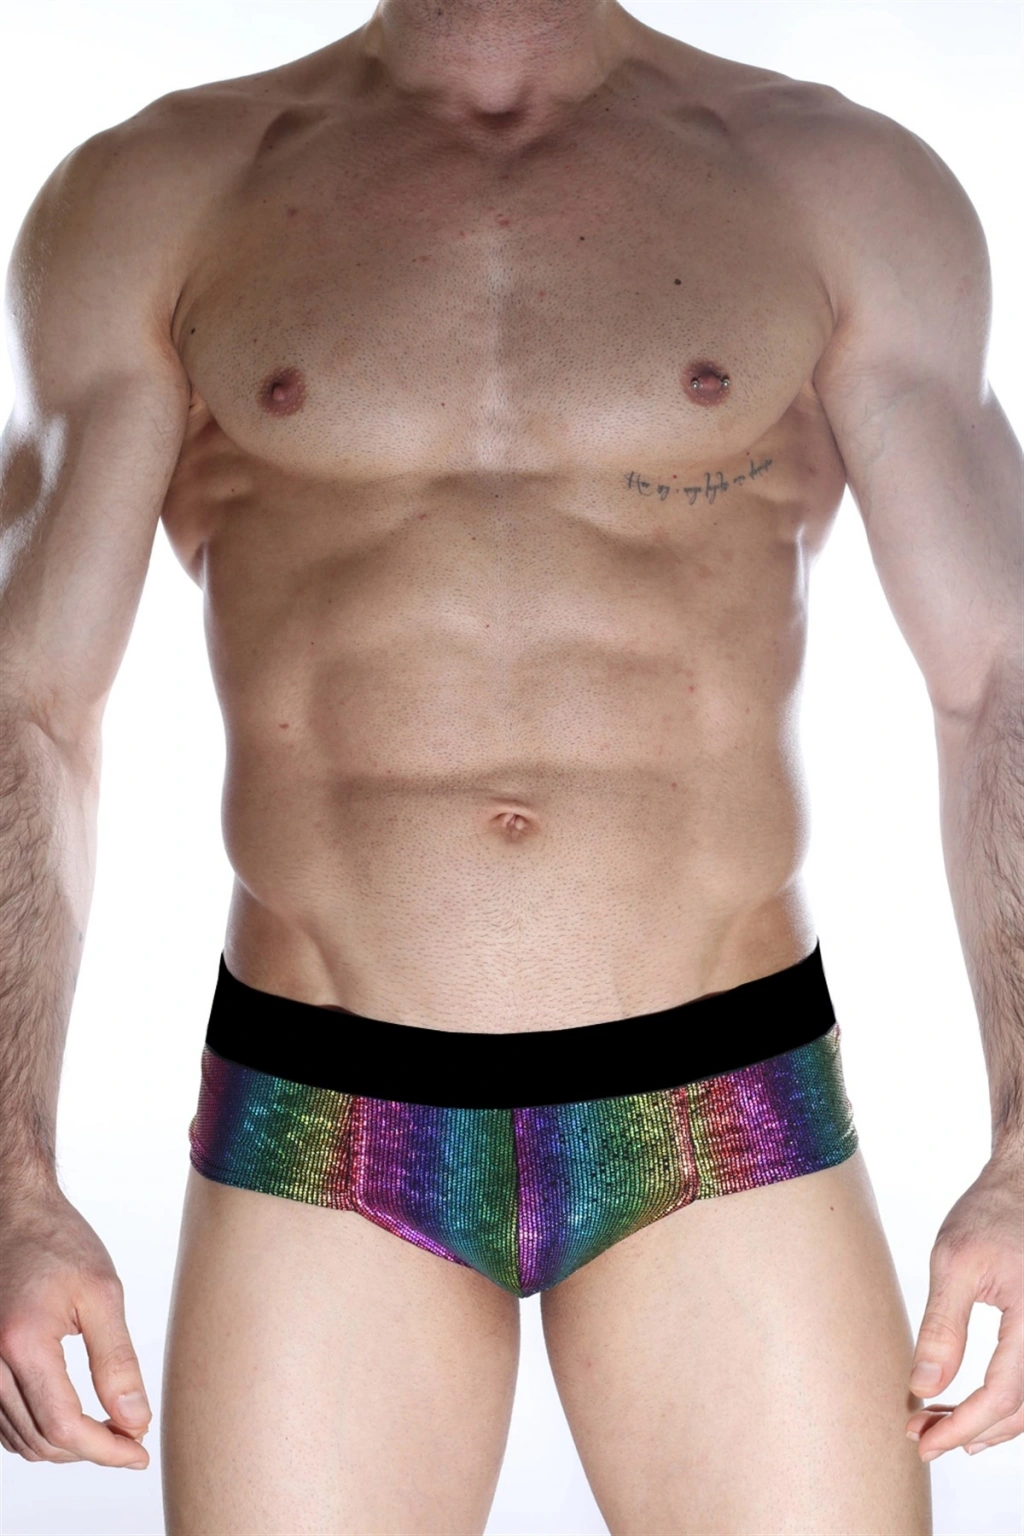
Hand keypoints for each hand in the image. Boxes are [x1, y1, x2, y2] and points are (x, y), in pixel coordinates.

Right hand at [0, 1181, 151, 1467]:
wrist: (15, 1214)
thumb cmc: (60, 1243)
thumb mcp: (102, 1294)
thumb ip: (117, 1362)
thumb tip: (134, 1421)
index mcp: (22, 1344)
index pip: (64, 1426)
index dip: (106, 1450)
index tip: (139, 1453)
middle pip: (41, 1440)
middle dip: (90, 1449)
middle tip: (132, 1437)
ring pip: (20, 1439)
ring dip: (65, 1445)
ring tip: (108, 1429)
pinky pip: (3, 1423)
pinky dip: (37, 1431)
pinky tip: (71, 1417)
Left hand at [907, 1145, 1023, 1460]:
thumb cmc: (991, 1215)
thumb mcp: (955, 1262)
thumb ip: (943, 1327)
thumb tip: (924, 1387)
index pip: (1000, 1396)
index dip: (960, 1427)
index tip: (921, 1442)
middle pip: (1018, 1410)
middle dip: (968, 1430)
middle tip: (919, 1435)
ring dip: (986, 1422)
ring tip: (938, 1425)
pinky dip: (1004, 1403)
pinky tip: (971, 1407)